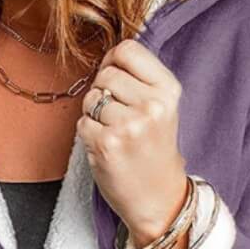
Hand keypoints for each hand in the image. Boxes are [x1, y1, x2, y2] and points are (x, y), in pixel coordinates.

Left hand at [76, 39, 189, 247]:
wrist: (158, 199)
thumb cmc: (155, 152)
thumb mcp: (162, 108)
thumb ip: (140, 79)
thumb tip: (107, 57)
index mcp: (168, 90)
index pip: (128, 49)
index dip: (113, 61)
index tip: (115, 79)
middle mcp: (151, 106)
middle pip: (106, 74)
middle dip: (102, 92)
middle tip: (115, 116)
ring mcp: (128, 126)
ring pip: (91, 99)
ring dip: (93, 115)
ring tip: (112, 132)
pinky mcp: (106, 144)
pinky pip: (82, 123)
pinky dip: (88, 135)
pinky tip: (105, 148)